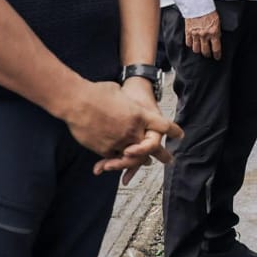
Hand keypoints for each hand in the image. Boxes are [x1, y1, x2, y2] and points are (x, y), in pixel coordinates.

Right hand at [62, 80, 178, 175]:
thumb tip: (125, 105)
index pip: (163, 125)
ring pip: (134, 157)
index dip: (173, 131)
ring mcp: (120, 142)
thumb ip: (126, 105)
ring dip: (139, 161)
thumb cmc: (97, 92)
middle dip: (162, 154)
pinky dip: (117, 160)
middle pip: (152, 146)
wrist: (77, 102)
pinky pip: (114, 158)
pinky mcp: (105, 150)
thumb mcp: (119, 93)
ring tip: (145, 164)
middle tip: (169, 160)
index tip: (180, 135)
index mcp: (140, 115)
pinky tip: (118, 162)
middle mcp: (133, 131)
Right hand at [184, 10, 222, 59]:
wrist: (197, 4)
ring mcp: (195, 34)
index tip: (217, 57)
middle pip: (205, 51)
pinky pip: (188, 43)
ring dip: (199, 51)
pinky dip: (190, 45)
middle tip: (208, 54)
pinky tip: (192, 44)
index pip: (216, 49)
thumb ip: (217, 31)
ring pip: (196, 49)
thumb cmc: (208, 10)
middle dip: (207, 54)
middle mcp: (204, 35)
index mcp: (214, 32)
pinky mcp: (188, 32)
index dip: (217, 55)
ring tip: (200, 50)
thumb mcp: (217, 21)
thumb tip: (217, 37)